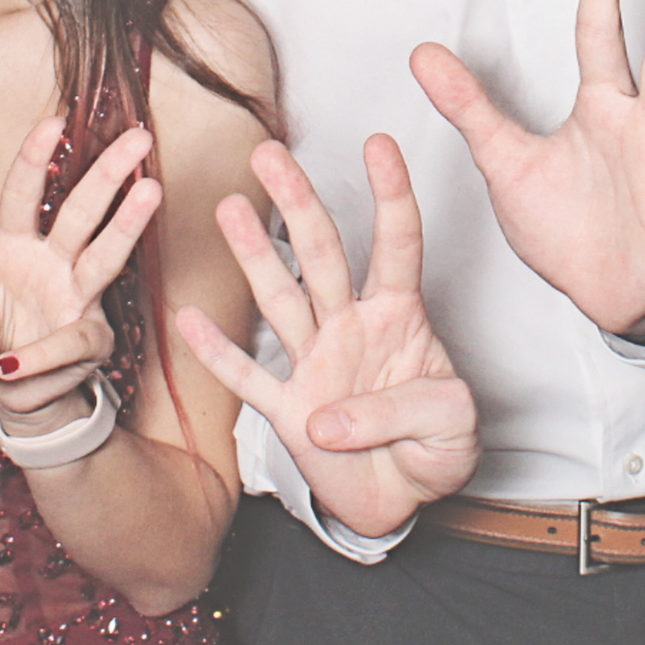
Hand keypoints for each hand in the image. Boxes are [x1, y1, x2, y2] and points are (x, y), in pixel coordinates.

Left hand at [0, 117, 165, 425]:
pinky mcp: (90, 336)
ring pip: (105, 254)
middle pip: (80, 213)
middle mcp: (50, 263)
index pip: (22, 195)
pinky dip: (38, 359)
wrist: (14, 387)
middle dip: (107, 174)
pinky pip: (69, 343)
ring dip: (127, 221)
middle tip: (138, 138)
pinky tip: (12, 368)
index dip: (34, 160)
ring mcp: (76, 296)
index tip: (53, 122)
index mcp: (9, 247)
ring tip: (152, 188)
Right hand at [175, 137, 476, 539]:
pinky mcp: (286, 411)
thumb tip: (328, 418)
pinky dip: (218, 353)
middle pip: (323, 254)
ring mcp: (315, 364)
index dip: (392, 195)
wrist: (404, 498)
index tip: (380, 145)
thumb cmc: (436, 448)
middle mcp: (351, 328)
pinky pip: (247, 378)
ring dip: (253, 257)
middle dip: (298, 203)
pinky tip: (190, 319)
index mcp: (401, 318)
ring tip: (231, 208)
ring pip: (280, 300)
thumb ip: (408, 410)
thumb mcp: (454, 425)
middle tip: (270, 155)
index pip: (397, 244)